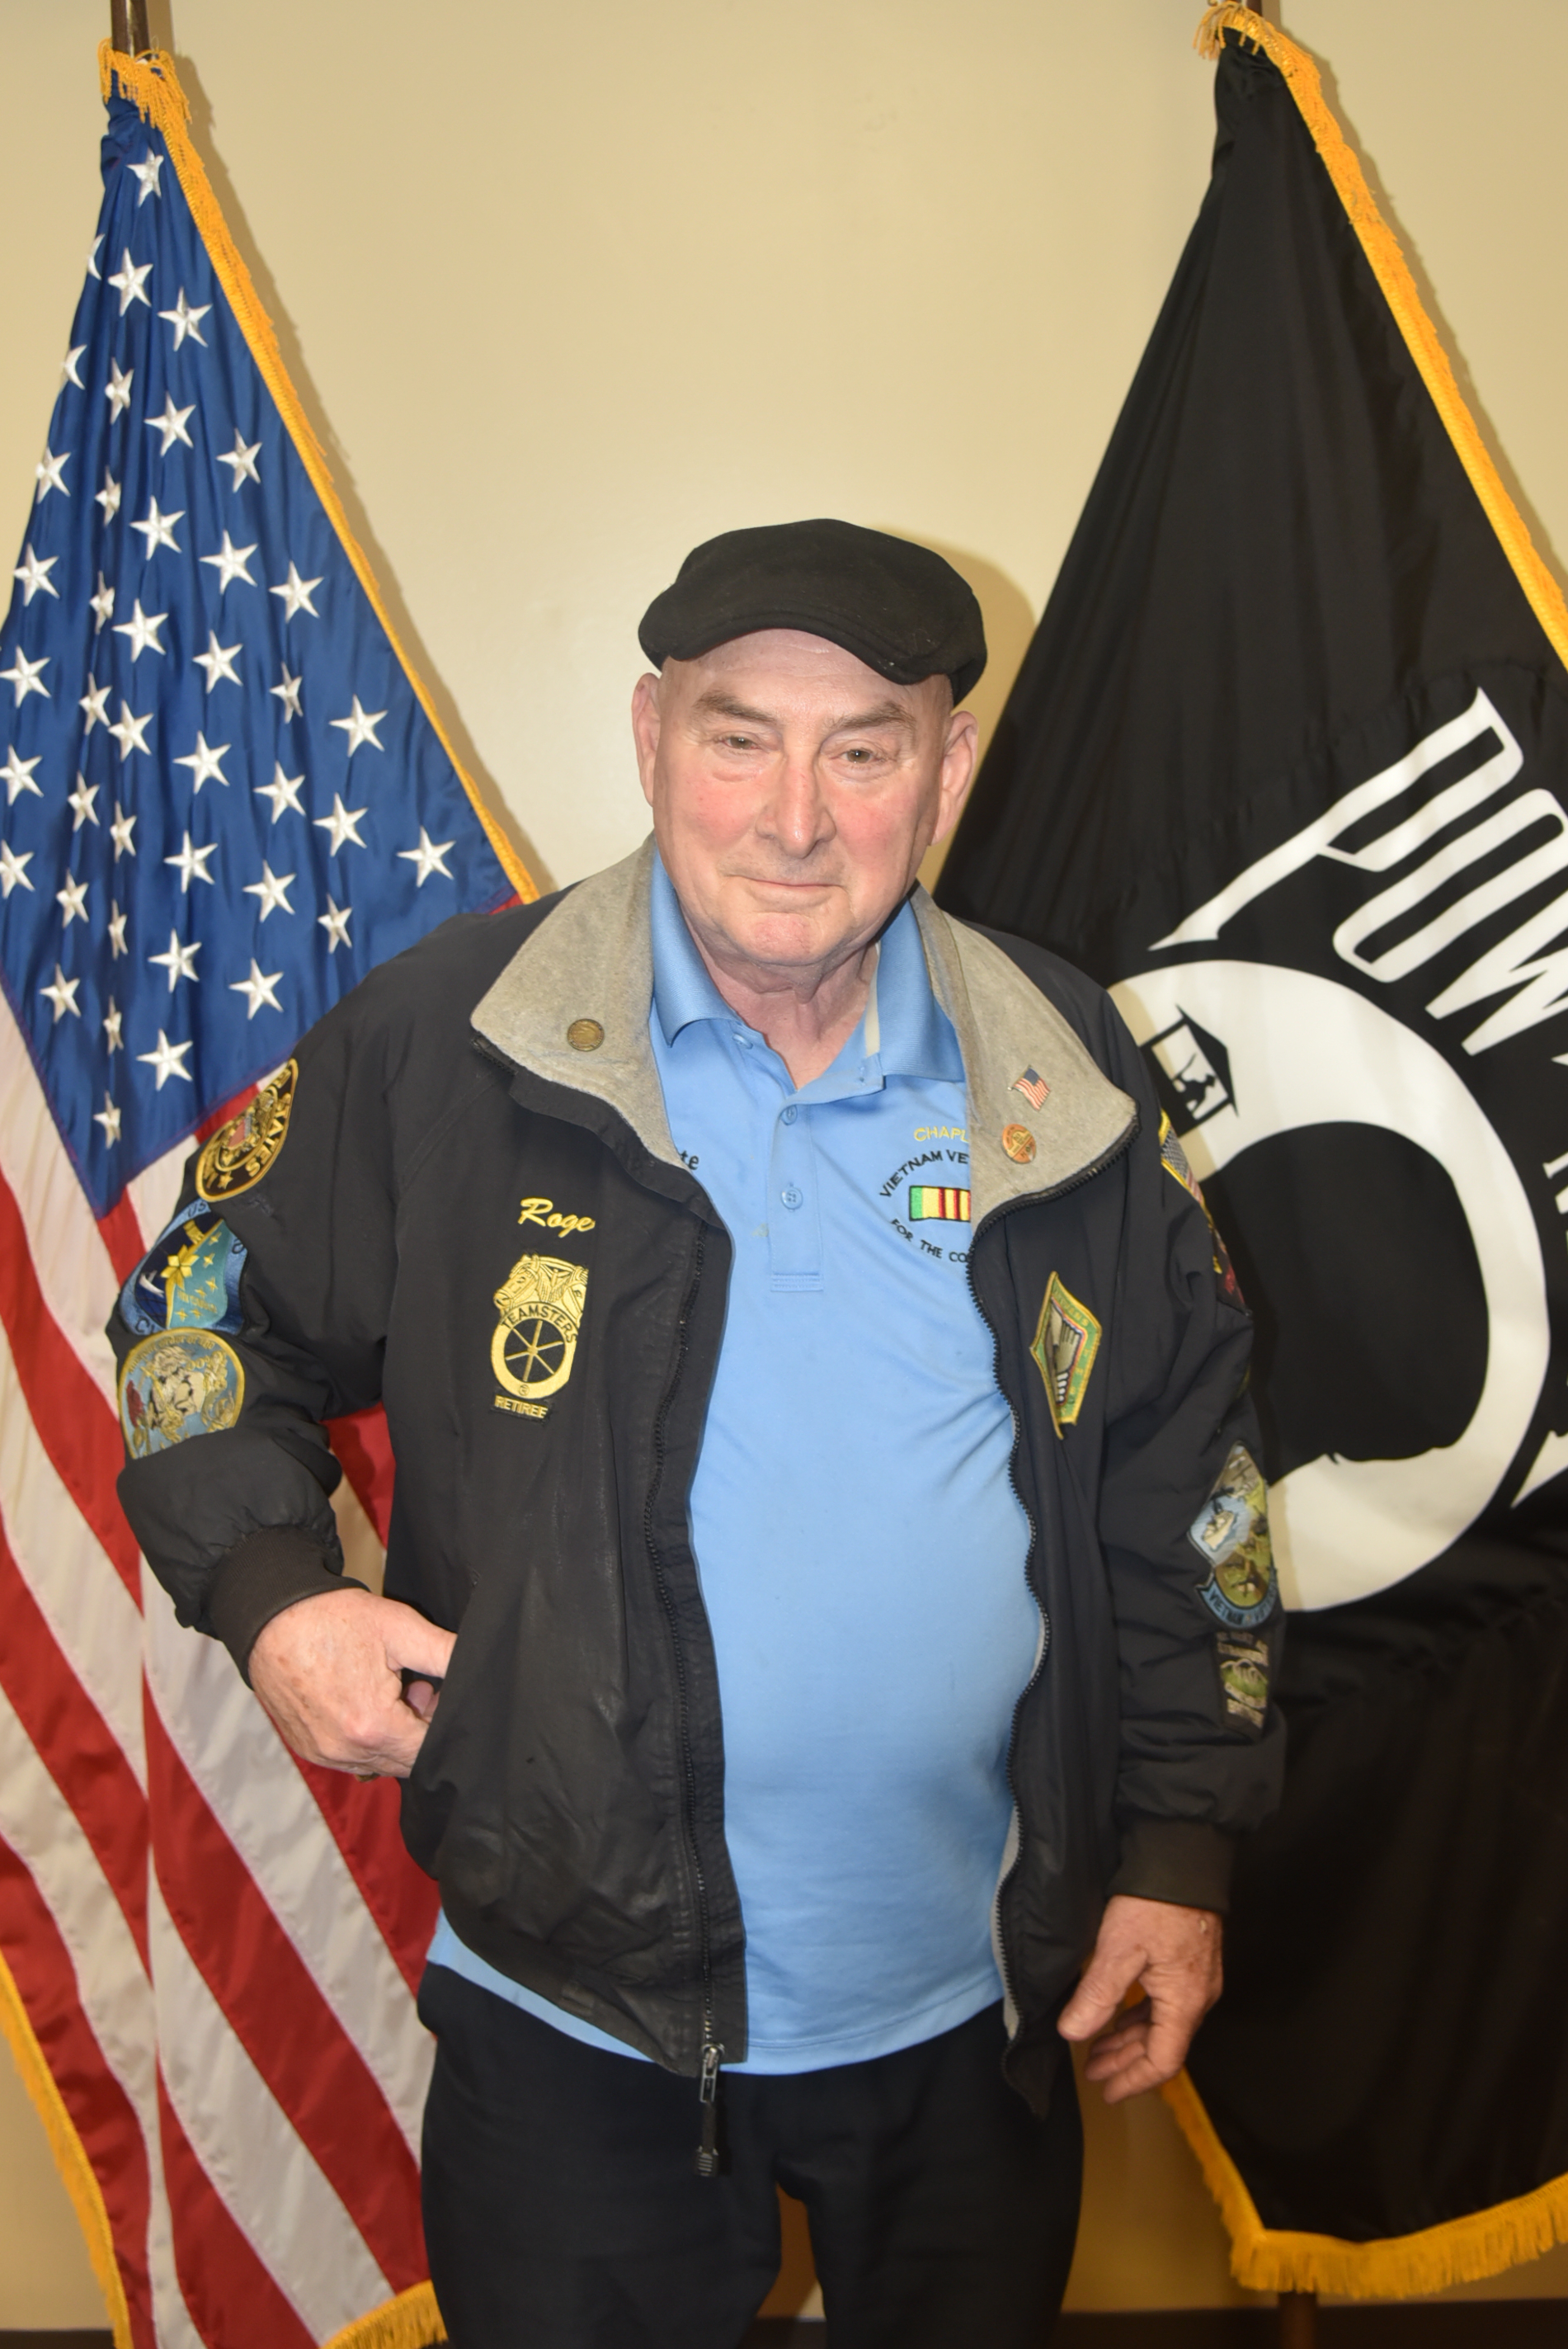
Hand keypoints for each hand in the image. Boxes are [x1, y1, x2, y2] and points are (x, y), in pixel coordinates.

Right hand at [248, 1587, 455, 1778]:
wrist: (272, 1617)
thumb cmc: (334, 1619)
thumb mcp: (401, 1629)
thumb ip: (446, 1654)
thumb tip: (480, 1665)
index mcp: (373, 1727)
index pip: (427, 1750)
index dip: (441, 1721)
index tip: (435, 1691)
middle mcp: (345, 1751)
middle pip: (404, 1760)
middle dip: (418, 1728)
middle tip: (416, 1687)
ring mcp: (322, 1753)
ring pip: (377, 1760)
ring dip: (392, 1733)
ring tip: (390, 1688)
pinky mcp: (307, 1748)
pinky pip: (350, 1756)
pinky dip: (364, 1735)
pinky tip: (362, 1697)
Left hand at [1057, 1893, 1221, 2102]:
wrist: (1185, 1857)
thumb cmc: (1154, 1903)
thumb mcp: (1118, 1949)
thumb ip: (1098, 1996)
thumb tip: (1072, 2034)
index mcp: (1185, 2002)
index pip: (1163, 2060)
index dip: (1134, 2080)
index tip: (1106, 2091)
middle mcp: (1198, 1997)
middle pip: (1163, 2046)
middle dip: (1126, 2062)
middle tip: (1093, 2071)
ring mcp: (1198, 1979)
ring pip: (1163, 2024)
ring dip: (1130, 2039)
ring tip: (1098, 2046)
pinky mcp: (1192, 1961)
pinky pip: (1166, 2004)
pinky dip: (1140, 2017)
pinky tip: (1119, 2015)